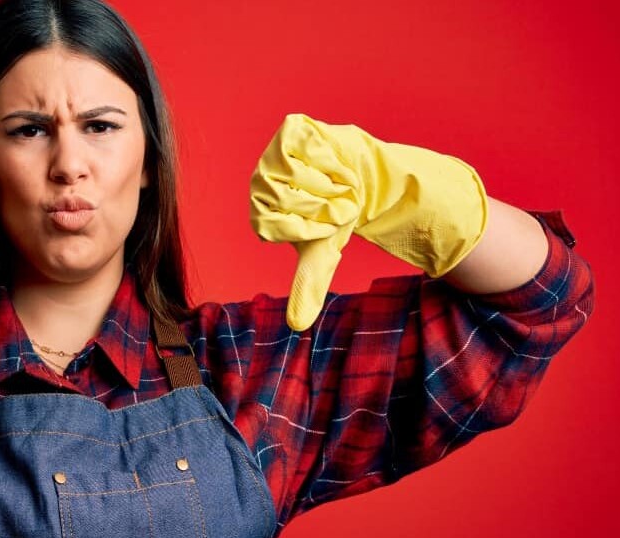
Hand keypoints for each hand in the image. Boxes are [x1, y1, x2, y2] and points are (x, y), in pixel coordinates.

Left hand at [249, 113, 487, 330]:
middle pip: (288, 200)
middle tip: (335, 202)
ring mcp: (271, 155)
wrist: (361, 178)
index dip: (310, 226)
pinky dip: (333, 160)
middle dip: (324, 205)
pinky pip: (312, 150)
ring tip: (337, 183)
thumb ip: (308, 287)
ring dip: (331, 183)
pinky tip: (337, 163)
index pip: (276, 227)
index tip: (323, 224)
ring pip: (300, 175)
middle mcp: (259, 184)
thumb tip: (297, 325)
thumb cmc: (335, 216)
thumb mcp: (322, 254)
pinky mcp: (292, 130)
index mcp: (260, 214)